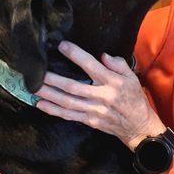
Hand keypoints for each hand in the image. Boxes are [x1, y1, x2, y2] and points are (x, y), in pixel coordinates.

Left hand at [34, 41, 162, 149]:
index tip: (62, 46)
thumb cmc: (135, 100)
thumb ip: (118, 65)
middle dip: (54, 79)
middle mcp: (101, 96)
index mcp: (112, 82)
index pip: (91, 66)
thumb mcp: (132, 78)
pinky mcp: (89, 121)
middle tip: (38, 72)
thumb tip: (103, 55)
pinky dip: (53, 110)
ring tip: (33, 87)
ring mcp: (94, 110)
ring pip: (67, 102)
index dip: (76, 55)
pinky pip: (68, 115)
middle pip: (73, 86)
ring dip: (49, 95)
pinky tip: (40, 104)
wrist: (139, 127)